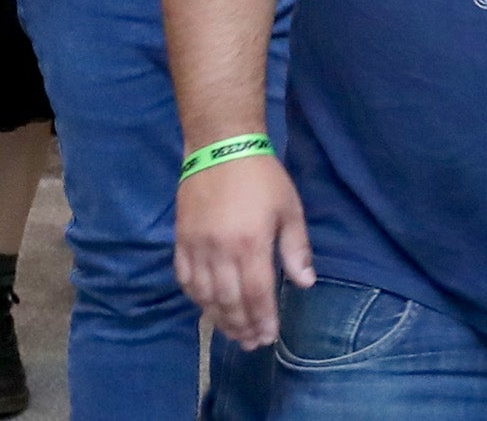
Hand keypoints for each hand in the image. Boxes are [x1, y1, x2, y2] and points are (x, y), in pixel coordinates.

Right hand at [173, 149, 311, 347]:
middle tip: (252, 342)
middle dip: (242, 327)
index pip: (257, 295)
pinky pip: (184, 278)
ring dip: (219, 319)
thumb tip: (305, 284)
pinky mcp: (181, 238)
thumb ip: (296, 248)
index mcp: (251, 244)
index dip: (263, 320)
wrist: (220, 144)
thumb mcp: (289, 208)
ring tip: (233, 331)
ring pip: (205, 295)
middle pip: (230, 302)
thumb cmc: (261, 176)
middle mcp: (221, 251)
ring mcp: (197, 245)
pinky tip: (207, 306)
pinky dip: (195, 297)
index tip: (269, 337)